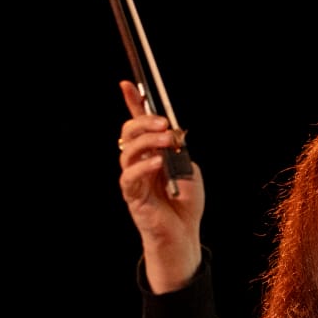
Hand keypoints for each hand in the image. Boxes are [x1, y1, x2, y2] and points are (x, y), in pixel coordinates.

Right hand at [117, 80, 203, 292]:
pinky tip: (159, 163)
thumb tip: (173, 134)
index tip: (128, 84)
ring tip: (168, 142)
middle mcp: (138, 162)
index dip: (132, 104)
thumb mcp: (189, 169)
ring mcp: (133, 178)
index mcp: (150, 152)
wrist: (184, 234)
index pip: (138, 124)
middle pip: (128, 133)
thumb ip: (179, 151)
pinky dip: (144, 166)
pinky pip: (129, 176)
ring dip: (149, 142)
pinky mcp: (132, 196)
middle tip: (165, 124)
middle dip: (144, 122)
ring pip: (128, 151)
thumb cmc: (186, 203)